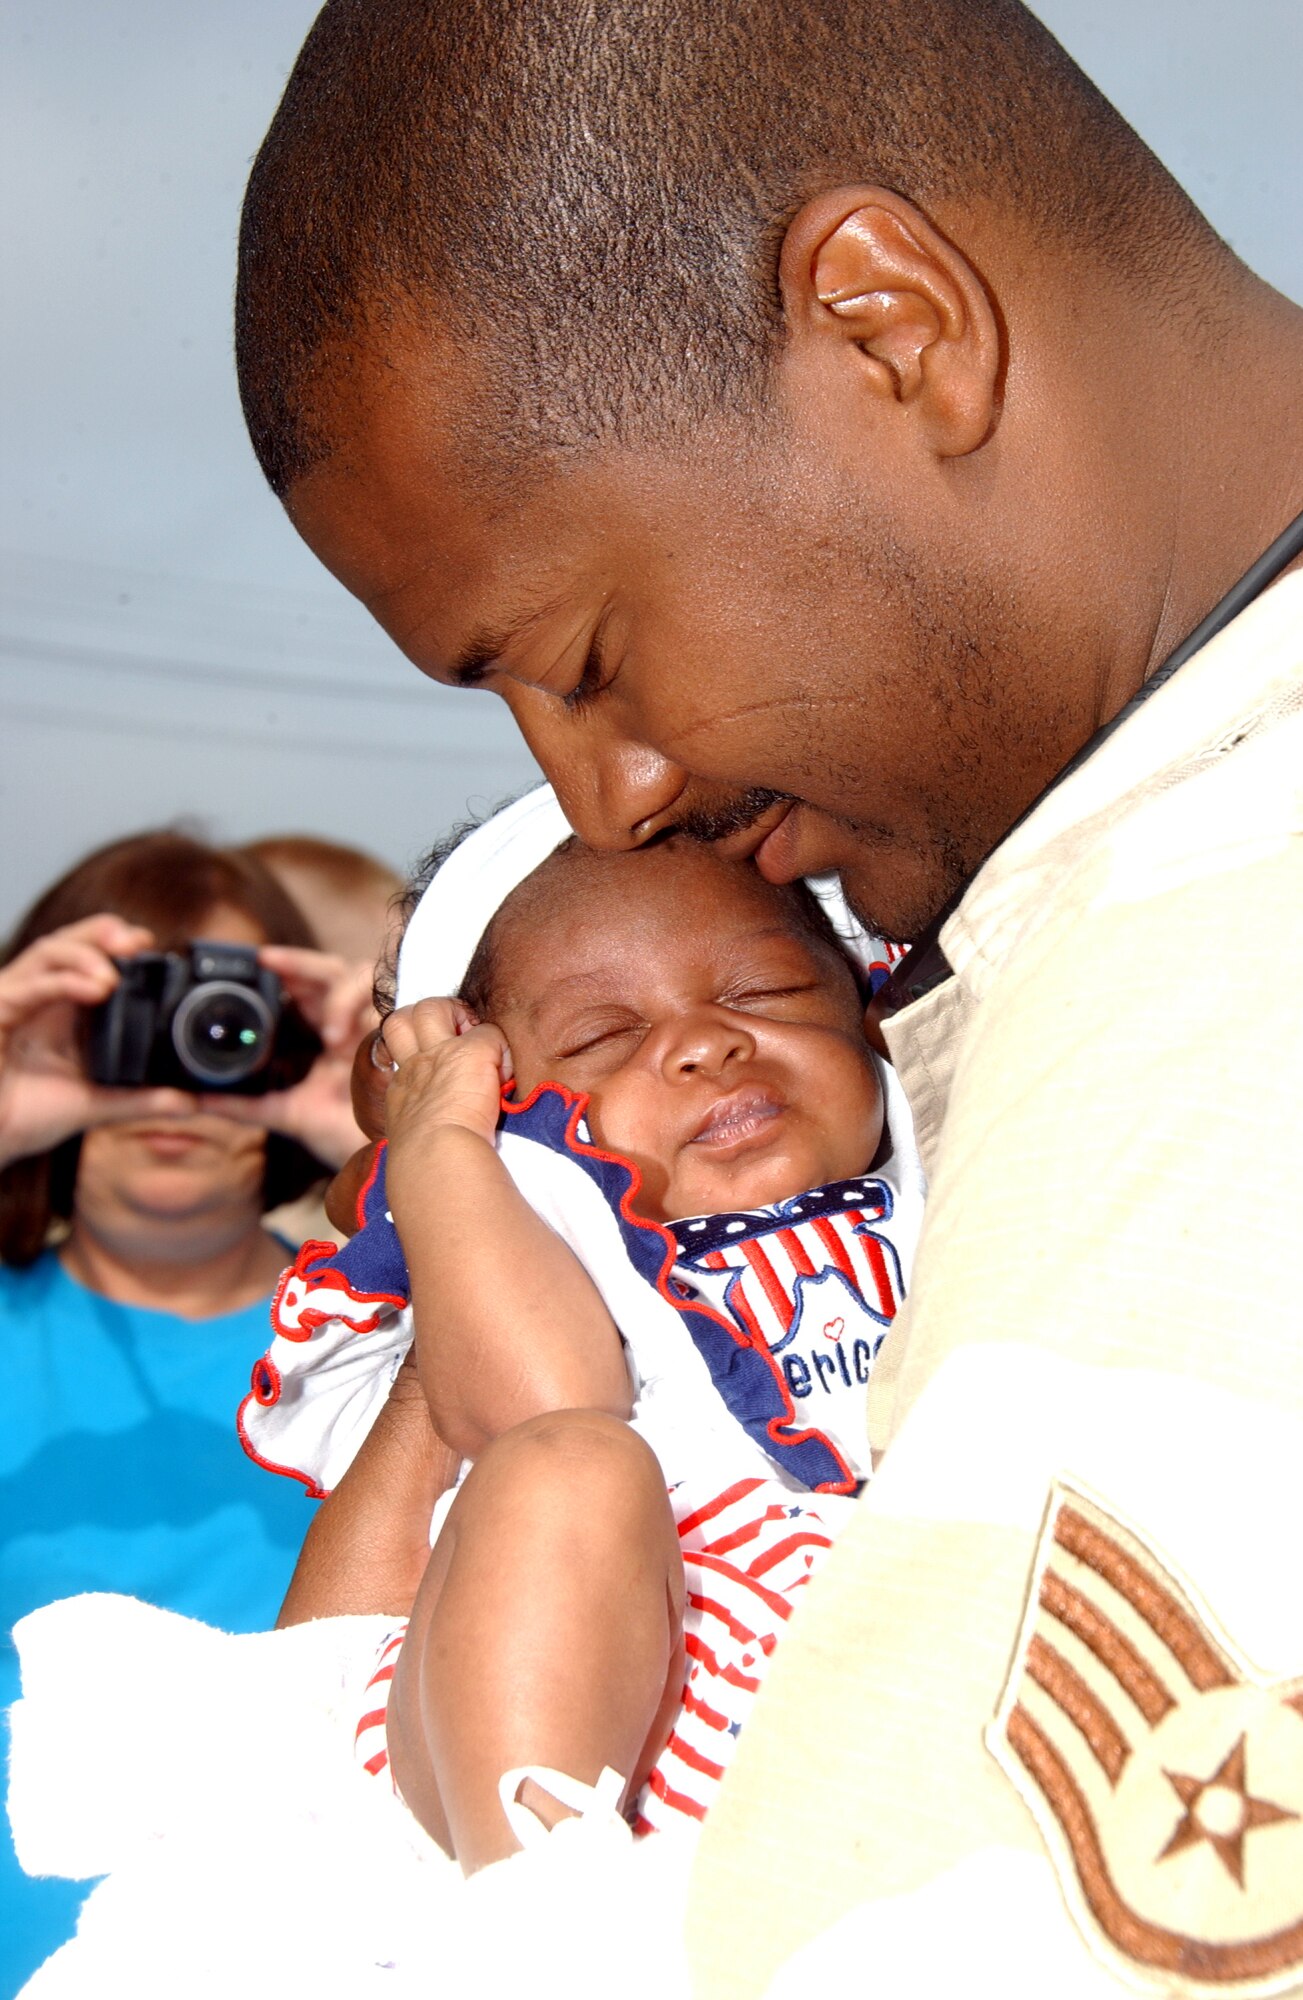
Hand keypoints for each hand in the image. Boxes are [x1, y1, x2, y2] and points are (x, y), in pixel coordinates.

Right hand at [0, 915, 191, 1168]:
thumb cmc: (23, 1115)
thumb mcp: (92, 1105)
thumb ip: (140, 1100)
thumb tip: (193, 1101)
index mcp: (61, 1007)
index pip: (89, 956)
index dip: (118, 943)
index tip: (152, 946)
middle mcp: (38, 995)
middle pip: (69, 941)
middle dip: (103, 933)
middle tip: (138, 942)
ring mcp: (14, 999)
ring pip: (48, 952)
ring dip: (85, 954)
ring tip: (115, 976)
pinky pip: (26, 987)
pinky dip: (62, 982)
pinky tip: (93, 988)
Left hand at [196, 947, 374, 1170]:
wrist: (378, 1160)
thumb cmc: (343, 1136)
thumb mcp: (288, 1114)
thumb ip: (246, 1104)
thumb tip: (196, 1100)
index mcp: (325, 1034)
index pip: (307, 986)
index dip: (288, 967)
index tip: (258, 961)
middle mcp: (349, 1024)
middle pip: (330, 972)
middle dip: (302, 963)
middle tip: (271, 962)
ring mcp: (374, 1027)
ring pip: (361, 977)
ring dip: (340, 995)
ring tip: (328, 1032)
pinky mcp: (396, 1037)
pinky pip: (386, 1005)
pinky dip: (361, 1015)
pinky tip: (342, 1040)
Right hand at [382, 998, 511, 1154]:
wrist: (437, 1159)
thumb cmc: (431, 1163)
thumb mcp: (418, 1139)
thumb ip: (428, 1121)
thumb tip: (444, 1123)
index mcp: (403, 1088)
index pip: (398, 1052)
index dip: (415, 1046)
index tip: (437, 1065)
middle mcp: (416, 1066)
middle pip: (402, 1019)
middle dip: (427, 1018)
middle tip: (456, 1038)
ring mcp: (440, 1054)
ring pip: (431, 1008)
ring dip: (455, 1014)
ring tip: (478, 1042)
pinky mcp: (472, 1053)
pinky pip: (492, 1034)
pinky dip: (502, 1050)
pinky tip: (506, 1077)